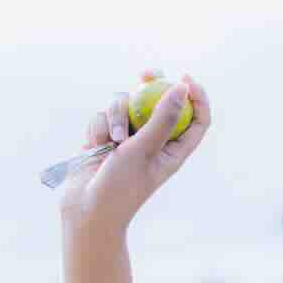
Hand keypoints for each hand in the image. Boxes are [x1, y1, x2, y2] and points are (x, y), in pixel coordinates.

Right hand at [59, 69, 211, 234]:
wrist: (86, 209)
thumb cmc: (121, 186)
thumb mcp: (144, 149)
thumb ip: (163, 118)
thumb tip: (181, 88)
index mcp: (174, 151)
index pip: (196, 119)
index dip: (196, 97)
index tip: (185, 78)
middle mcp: (153, 142)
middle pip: (159, 102)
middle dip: (151, 85)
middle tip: (145, 73)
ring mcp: (128, 139)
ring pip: (125, 105)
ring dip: (115, 117)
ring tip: (112, 142)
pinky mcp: (105, 138)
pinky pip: (102, 116)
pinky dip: (98, 128)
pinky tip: (94, 147)